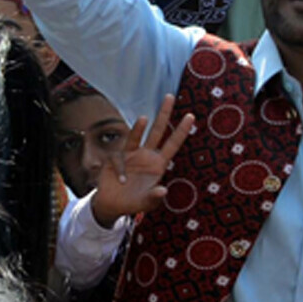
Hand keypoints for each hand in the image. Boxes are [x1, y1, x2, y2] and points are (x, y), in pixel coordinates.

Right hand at [89, 95, 194, 227]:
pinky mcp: (116, 158)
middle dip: (164, 114)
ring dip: (139, 126)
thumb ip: (154, 197)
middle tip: (170, 96)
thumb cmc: (133, 203)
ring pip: (136, 135)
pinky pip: (118, 156)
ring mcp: (131, 155)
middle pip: (158, 132)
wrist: (112, 205)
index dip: (181, 131)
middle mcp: (146, 155)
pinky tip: (121, 180)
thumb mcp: (146, 203)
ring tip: (145, 118)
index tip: (190, 116)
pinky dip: (120, 168)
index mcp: (159, 165)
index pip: (172, 144)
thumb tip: (163, 190)